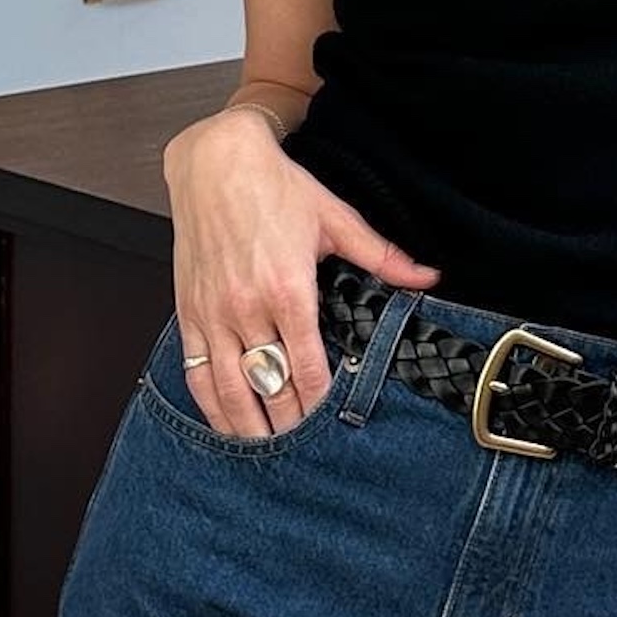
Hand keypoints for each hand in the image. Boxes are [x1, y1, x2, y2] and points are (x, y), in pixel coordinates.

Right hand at [162, 108, 439, 437]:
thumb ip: (383, 257)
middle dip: (287, 425)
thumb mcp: (336, 219)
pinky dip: (209, 403)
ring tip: (266, 452)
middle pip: (268, 386)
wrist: (215, 160)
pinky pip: (196, 369)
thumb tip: (428, 277)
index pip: (306, 367)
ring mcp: (213, 312)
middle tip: (304, 455)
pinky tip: (224, 422)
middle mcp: (247, 306)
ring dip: (247, 426)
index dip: (319, 404)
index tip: (331, 428)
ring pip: (229, 387)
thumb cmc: (275, 186)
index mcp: (289, 289)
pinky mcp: (188, 310)